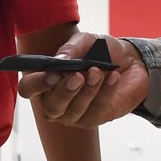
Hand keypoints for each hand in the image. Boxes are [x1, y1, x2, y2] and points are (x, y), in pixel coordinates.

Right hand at [17, 30, 150, 127]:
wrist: (131, 61)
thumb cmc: (100, 51)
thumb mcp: (86, 41)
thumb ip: (71, 48)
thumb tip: (60, 60)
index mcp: (45, 80)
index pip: (28, 88)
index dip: (36, 84)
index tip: (53, 74)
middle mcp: (55, 100)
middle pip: (50, 107)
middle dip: (64, 92)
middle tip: (78, 75)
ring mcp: (73, 114)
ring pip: (73, 111)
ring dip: (87, 91)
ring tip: (99, 71)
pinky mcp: (93, 119)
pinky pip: (96, 111)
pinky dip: (105, 93)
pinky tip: (113, 77)